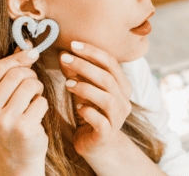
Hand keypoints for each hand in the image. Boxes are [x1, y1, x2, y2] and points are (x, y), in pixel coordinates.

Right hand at [0, 43, 47, 174]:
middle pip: (16, 74)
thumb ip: (5, 75)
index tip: (31, 52)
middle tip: (32, 85)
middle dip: (30, 75)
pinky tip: (36, 115)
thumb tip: (24, 47)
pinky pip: (41, 101)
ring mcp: (3, 122)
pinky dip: (43, 104)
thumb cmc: (8, 125)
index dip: (17, 58)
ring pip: (30, 85)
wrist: (17, 159)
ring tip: (33, 99)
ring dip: (38, 88)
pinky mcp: (23, 129)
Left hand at [59, 41, 132, 162]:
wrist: (94, 144)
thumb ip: (76, 73)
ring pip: (106, 98)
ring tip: (67, 83)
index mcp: (122, 86)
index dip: (93, 52)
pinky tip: (78, 108)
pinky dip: (88, 112)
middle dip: (85, 66)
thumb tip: (64, 54)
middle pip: (108, 78)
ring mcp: (118, 118)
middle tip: (65, 58)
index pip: (111, 63)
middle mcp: (124, 100)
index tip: (73, 45)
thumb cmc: (89, 112)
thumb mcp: (83, 90)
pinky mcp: (107, 133)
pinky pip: (100, 120)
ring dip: (85, 88)